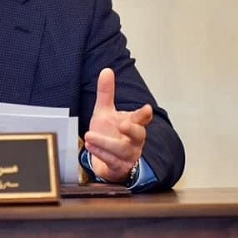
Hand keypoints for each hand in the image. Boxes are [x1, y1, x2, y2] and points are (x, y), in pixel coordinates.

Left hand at [83, 68, 151, 182]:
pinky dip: (101, 154)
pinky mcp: (118, 167)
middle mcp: (134, 141)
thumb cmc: (109, 133)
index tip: (146, 109)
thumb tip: (107, 70)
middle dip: (132, 130)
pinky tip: (90, 145)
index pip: (142, 118)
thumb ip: (106, 93)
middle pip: (139, 136)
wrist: (104, 159)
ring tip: (90, 135)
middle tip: (124, 124)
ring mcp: (128, 156)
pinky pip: (113, 162)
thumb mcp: (105, 112)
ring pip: (122, 150)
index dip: (144, 114)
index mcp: (133, 124)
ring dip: (106, 143)